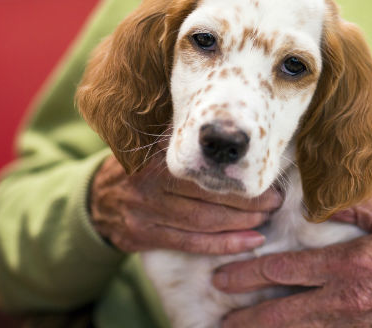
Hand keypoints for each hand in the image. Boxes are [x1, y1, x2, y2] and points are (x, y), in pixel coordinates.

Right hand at [89, 155, 281, 253]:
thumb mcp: (155, 142)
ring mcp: (145, 211)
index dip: (237, 173)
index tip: (264, 173)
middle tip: (275, 200)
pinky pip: (191, 243)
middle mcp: (150, 182)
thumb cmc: (141, 166)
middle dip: (247, 200)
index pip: (204, 166)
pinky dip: (224, 244)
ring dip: (241, 222)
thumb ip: (184, 137)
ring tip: (266, 218)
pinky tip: (249, 242)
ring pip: (203, 221)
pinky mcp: (144, 235)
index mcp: (157, 155)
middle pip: (208, 195)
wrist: (96, 198)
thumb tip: (230, 127)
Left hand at [213, 198, 371, 326]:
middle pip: (283, 312)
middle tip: (220, 319)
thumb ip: (355, 207)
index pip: (286, 270)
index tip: (223, 278)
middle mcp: (347, 299)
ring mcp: (356, 327)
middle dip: (246, 317)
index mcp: (349, 263)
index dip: (250, 275)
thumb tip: (317, 200)